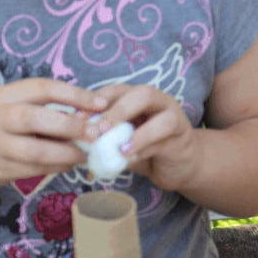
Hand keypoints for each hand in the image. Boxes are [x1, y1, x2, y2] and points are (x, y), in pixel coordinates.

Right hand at [0, 78, 105, 186]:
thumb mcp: (9, 103)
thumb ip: (40, 105)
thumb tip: (86, 112)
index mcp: (4, 96)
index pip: (43, 89)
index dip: (74, 95)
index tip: (99, 103)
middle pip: (37, 119)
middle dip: (71, 126)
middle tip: (96, 132)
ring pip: (37, 151)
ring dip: (67, 153)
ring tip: (85, 153)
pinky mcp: (2, 170)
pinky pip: (35, 169)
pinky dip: (57, 167)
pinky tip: (70, 163)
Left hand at [83, 84, 199, 190]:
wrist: (178, 167)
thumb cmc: (144, 151)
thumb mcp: (120, 143)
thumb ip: (103, 139)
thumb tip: (75, 141)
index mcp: (136, 97)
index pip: (114, 91)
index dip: (95, 102)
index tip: (77, 119)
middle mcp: (156, 99)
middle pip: (139, 92)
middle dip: (116, 109)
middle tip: (96, 130)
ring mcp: (172, 113)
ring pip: (154, 106)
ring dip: (133, 125)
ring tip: (115, 146)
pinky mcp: (181, 133)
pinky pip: (163, 133)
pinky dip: (143, 143)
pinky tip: (128, 156)